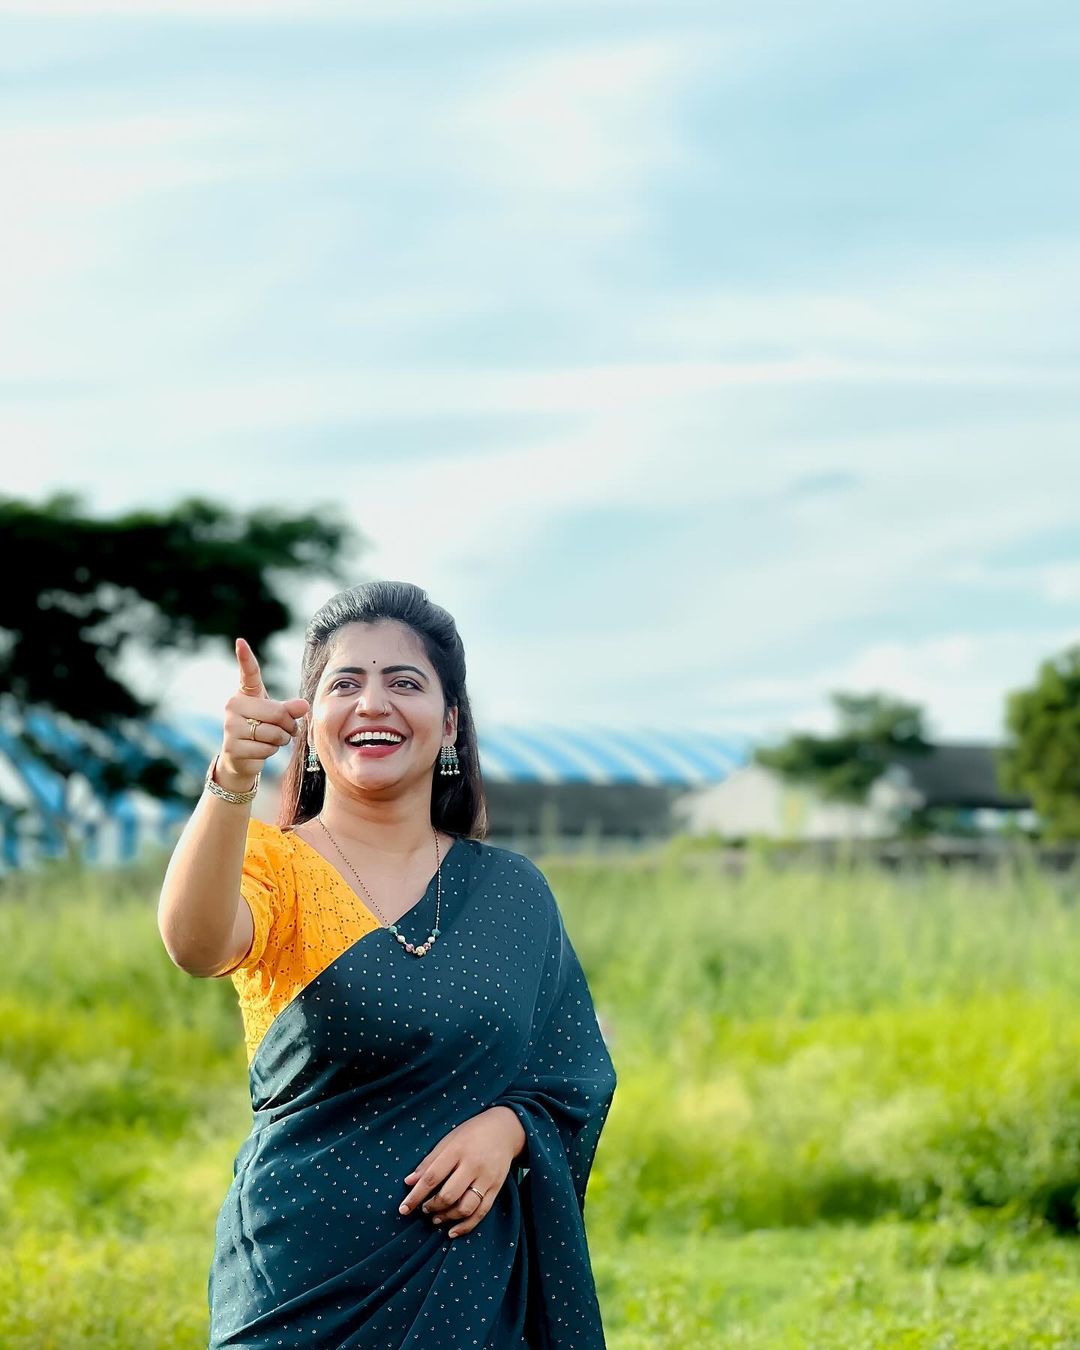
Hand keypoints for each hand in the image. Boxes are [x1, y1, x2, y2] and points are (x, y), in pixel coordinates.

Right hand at [218, 638, 309, 790]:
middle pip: (277, 712)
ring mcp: (230, 726)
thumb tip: (304, 705)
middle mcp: (233, 705)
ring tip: (273, 739)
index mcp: (246, 692)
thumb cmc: (262, 728)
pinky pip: (267, 749)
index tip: (241, 641)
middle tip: (290, 729)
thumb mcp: (278, 714)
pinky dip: (272, 751)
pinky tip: (261, 749)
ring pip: (275, 733)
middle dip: (290, 725)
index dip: (245, 657)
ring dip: (283, 740)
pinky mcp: (232, 746)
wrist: (241, 757)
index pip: (248, 673)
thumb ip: (291, 708)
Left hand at [397, 1107, 525, 1238]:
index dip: (416, 1195)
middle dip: (432, 1207)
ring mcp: (487, 1178)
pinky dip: (466, 1226)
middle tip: (424, 1209)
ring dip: (447, 1217)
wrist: (504, 1129)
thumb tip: (409, 1182)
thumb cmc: (471, 1133)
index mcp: (457, 1150)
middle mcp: (473, 1165)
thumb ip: (429, 1161)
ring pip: (465, 1207)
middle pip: (449, 1195)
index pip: (432, 1177)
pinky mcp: (496, 1188)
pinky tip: (452, 1231)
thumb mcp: (448, 1140)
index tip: (403, 1208)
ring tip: (436, 1218)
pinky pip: (481, 1212)